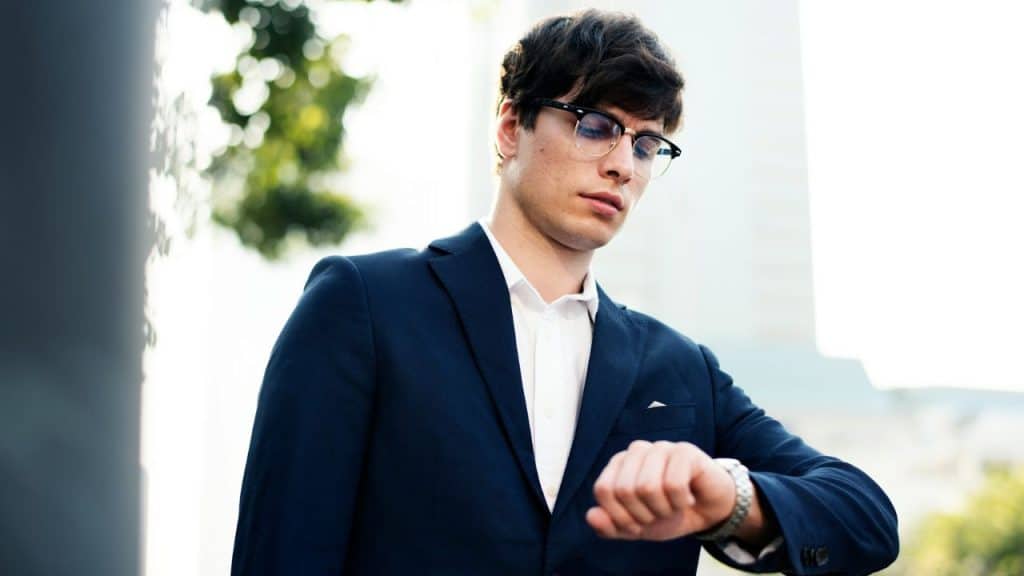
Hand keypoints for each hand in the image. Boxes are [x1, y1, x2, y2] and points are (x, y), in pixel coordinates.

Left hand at [585, 440, 737, 540]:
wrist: (707, 512)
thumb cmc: (668, 513)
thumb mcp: (636, 527)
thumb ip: (609, 526)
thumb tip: (591, 516)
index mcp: (619, 465)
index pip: (603, 490)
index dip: (620, 516)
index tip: (638, 523)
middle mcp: (636, 451)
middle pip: (625, 490)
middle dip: (645, 514)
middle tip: (660, 513)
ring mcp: (660, 447)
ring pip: (648, 487)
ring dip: (664, 509)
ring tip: (674, 506)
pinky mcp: (685, 451)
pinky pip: (674, 484)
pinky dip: (681, 502)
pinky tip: (688, 499)